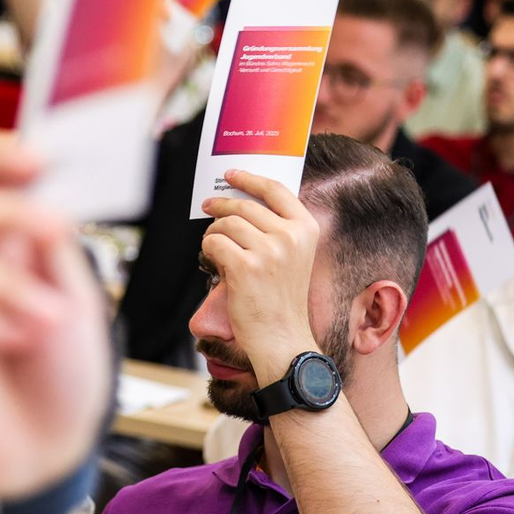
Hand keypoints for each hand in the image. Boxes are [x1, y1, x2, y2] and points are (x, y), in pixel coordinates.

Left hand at [201, 169, 319, 382]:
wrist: (282, 338)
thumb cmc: (281, 299)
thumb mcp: (292, 257)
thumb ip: (276, 229)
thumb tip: (240, 203)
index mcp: (305, 229)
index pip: (275, 190)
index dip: (250, 179)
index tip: (232, 175)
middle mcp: (289, 236)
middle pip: (243, 206)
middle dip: (221, 206)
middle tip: (208, 206)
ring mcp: (268, 251)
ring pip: (225, 224)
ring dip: (214, 234)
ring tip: (216, 249)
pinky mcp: (245, 267)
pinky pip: (214, 243)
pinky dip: (208, 250)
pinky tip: (215, 262)